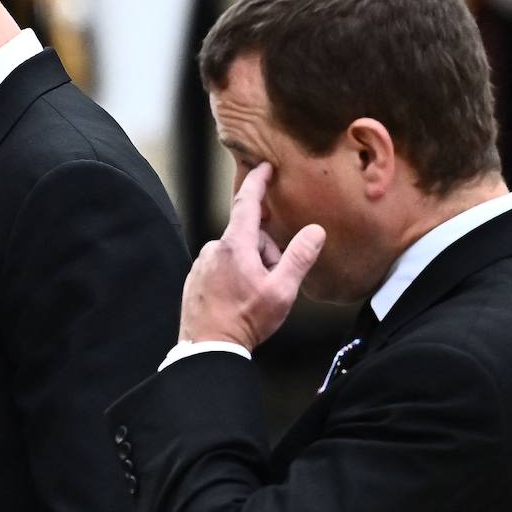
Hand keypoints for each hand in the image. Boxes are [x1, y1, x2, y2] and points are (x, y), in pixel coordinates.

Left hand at [178, 163, 325, 350]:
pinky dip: (235, 277)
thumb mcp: (282, 290)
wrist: (209, 346)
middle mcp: (213, 248)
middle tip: (272, 283)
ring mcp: (202, 263)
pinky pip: (222, 267)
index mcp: (234, 245)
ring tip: (254, 296)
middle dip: (267, 253)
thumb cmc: (247, 319)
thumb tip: (315, 230)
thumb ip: (299, 257)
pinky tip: (238, 300)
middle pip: (249, 237)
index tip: (264, 166)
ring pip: (236, 254)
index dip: (257, 182)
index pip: (247, 203)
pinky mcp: (196, 277)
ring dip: (251, 267)